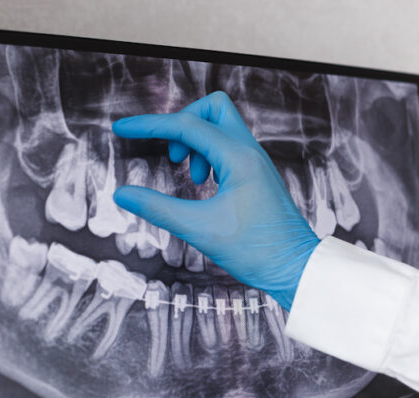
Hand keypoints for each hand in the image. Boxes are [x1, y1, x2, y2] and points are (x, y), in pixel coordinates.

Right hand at [112, 91, 318, 310]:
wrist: (296, 269)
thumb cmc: (256, 250)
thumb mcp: (199, 229)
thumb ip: (157, 208)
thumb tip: (122, 194)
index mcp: (238, 158)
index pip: (185, 126)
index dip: (148, 125)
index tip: (121, 129)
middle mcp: (249, 152)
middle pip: (212, 109)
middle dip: (182, 123)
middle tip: (173, 156)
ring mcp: (255, 162)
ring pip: (221, 126)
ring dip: (196, 143)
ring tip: (192, 177)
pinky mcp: (256, 175)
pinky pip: (228, 147)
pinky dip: (208, 155)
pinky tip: (204, 183)